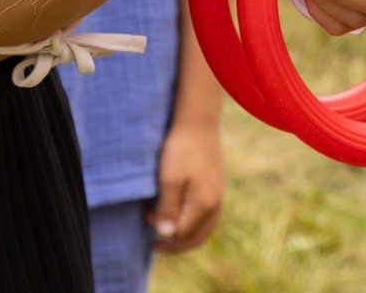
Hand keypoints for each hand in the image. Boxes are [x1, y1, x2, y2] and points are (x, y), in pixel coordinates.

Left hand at [150, 114, 223, 253]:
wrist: (198, 121)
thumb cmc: (181, 148)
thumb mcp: (169, 178)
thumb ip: (167, 208)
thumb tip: (165, 235)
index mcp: (204, 204)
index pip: (184, 235)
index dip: (165, 236)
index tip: (147, 223)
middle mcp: (215, 204)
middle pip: (196, 237)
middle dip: (175, 243)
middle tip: (155, 243)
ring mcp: (218, 196)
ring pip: (203, 228)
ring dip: (184, 233)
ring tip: (165, 229)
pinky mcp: (217, 187)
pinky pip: (207, 216)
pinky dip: (192, 222)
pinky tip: (180, 214)